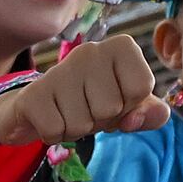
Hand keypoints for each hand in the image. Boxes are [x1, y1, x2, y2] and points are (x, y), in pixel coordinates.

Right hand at [0, 33, 163, 149]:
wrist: (39, 107)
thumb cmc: (91, 102)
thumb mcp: (128, 107)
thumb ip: (149, 113)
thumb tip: (136, 120)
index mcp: (121, 46)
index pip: (141, 87)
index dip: (130, 105)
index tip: (115, 98)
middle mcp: (91, 50)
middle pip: (111, 108)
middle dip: (101, 120)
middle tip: (88, 108)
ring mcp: (59, 69)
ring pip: (82, 124)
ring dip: (77, 129)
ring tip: (68, 113)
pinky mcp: (33, 94)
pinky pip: (55, 131)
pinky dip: (54, 135)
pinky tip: (51, 118)